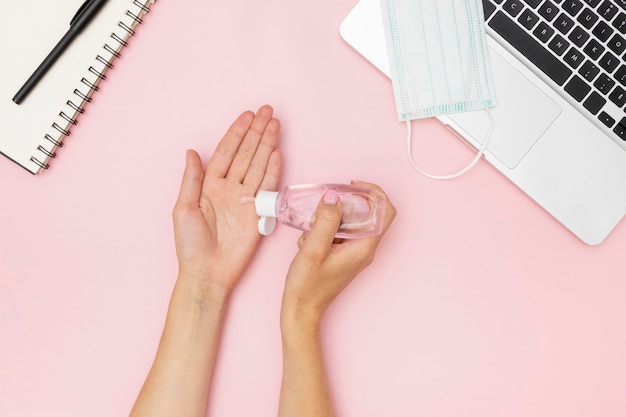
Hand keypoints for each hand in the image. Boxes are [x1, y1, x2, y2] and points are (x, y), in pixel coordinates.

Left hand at [172, 105, 280, 295]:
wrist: (207, 273)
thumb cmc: (190, 245)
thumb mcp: (183, 209)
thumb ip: (191, 179)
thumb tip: (192, 152)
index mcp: (209, 185)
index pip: (226, 152)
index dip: (237, 133)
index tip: (248, 115)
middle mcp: (229, 188)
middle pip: (245, 154)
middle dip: (257, 132)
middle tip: (268, 111)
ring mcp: (245, 200)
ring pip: (257, 165)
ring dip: (267, 145)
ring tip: (275, 125)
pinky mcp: (258, 214)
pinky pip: (267, 187)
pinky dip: (272, 170)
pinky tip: (276, 153)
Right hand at [281, 181, 395, 325]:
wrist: (301, 310)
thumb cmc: (307, 286)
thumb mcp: (313, 249)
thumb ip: (325, 221)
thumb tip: (334, 196)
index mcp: (364, 247)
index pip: (385, 211)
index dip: (373, 193)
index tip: (352, 186)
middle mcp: (364, 249)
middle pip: (368, 213)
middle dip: (344, 205)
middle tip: (325, 204)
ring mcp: (354, 253)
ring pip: (350, 222)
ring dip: (329, 219)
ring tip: (311, 233)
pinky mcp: (344, 255)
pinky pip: (339, 233)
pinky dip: (324, 230)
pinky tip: (308, 242)